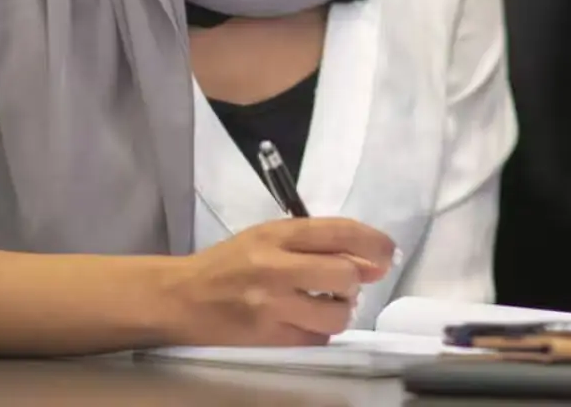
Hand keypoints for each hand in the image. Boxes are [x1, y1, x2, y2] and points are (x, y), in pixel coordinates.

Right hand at [157, 218, 396, 347]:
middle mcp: (276, 266)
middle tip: (346, 285)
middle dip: (356, 281)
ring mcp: (271, 305)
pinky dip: (319, 332)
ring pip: (336, 313)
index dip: (374, 242)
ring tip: (325, 306)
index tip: (389, 253)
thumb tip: (371, 260)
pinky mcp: (267, 338)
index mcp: (277, 234)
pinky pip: (316, 338)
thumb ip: (315, 243)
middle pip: (345, 274)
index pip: (340, 231)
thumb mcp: (267, 237)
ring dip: (340, 311)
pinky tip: (306, 323)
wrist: (181, 297)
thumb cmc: (229, 264)